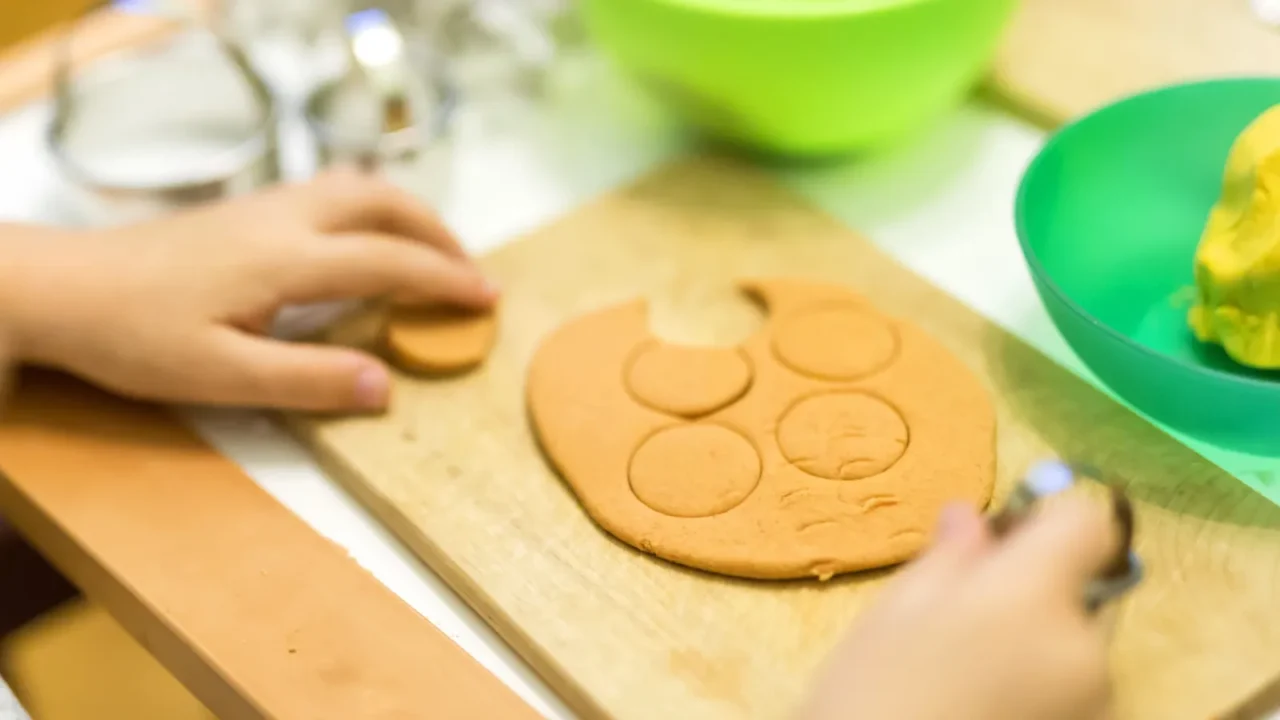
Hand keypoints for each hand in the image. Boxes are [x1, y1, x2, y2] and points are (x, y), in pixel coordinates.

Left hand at [0, 169, 496, 411]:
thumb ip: (307, 381)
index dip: (445, 281)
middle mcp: (284, 219)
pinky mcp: (245, 209)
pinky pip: (331, 192)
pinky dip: (373, 211)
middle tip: (470, 274)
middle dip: (439, 234)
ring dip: (408, 215)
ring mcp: (263, 207)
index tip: (488, 300)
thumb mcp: (220, 377)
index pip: (390, 262)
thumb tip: (385, 387)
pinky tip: (365, 244)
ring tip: (431, 255)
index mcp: (287, 260)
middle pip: (385, 202)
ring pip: (358, 188)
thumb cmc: (134, 336)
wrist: (62, 286)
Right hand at [802, 495, 1118, 719]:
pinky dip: (1034, 681)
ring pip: (1072, 640)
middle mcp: (1084, 647)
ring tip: (962, 666)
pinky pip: (1068, 685)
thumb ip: (950, 557)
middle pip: (1081, 586)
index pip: (1088, 523)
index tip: (1000, 537)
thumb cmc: (876, 692)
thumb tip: (972, 517)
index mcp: (1037, 597)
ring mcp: (1093, 701)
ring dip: (1033, 638)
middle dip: (1033, 587)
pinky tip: (977, 700)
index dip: (1048, 518)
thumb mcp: (896, 610)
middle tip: (960, 609)